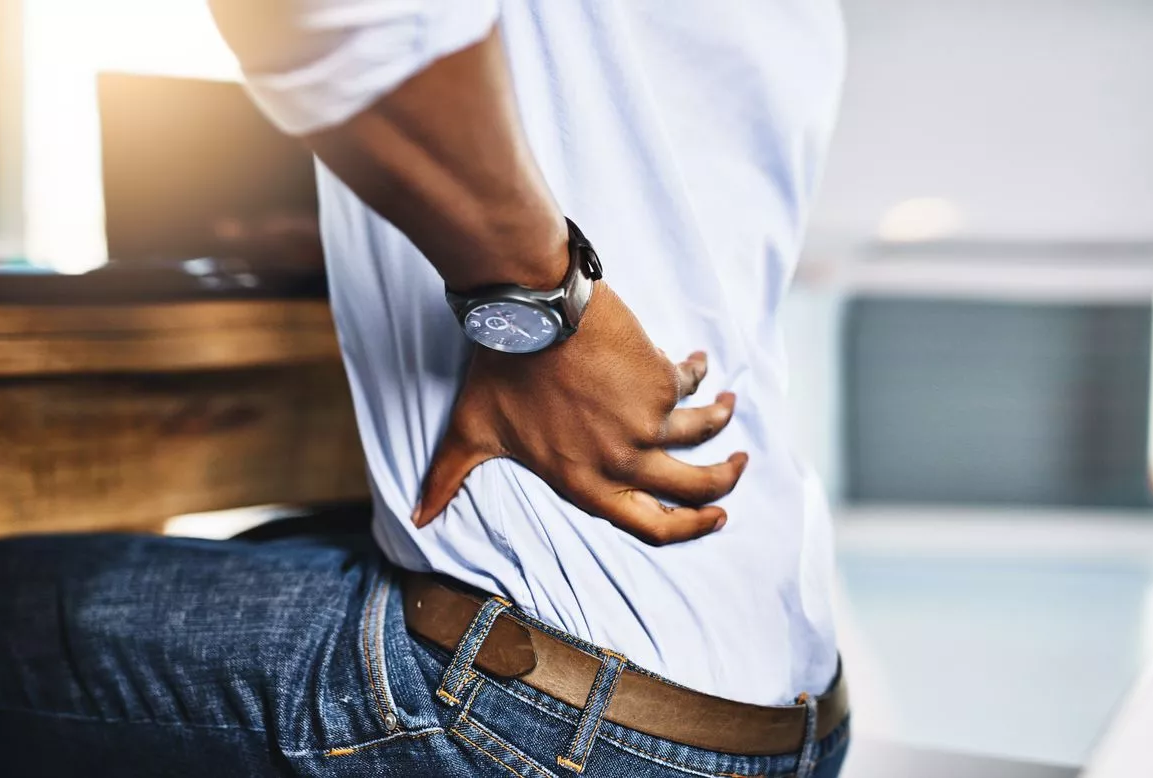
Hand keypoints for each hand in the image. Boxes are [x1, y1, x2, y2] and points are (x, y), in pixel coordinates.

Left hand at [414, 283, 747, 544]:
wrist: (530, 312)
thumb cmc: (498, 372)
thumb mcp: (469, 433)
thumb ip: (448, 480)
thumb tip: (414, 520)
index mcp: (587, 486)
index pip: (653, 528)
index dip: (692, 528)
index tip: (717, 517)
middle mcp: (624, 464)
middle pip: (696, 489)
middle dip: (725, 482)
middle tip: (738, 467)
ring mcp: (648, 425)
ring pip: (705, 432)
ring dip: (721, 419)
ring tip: (726, 404)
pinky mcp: (663, 381)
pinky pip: (693, 382)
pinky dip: (699, 371)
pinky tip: (698, 360)